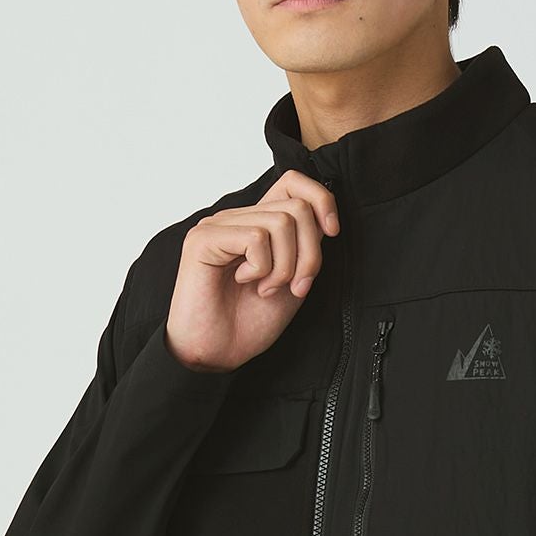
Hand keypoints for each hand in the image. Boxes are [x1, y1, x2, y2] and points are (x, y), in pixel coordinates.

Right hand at [165, 169, 339, 371]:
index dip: (321, 199)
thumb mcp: (294, 279)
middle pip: (297, 208)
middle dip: (309, 254)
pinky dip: (261, 268)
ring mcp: (219, 225)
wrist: (218, 353)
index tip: (331, 232)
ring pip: (281, 222)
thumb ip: (306, 246)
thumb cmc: (249, 322)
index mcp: (258, 224)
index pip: (293, 182)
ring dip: (285, 266)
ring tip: (266, 288)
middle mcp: (238, 218)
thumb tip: (324, 219)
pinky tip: (245, 282)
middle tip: (294, 286)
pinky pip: (256, 238)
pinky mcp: (204, 238)